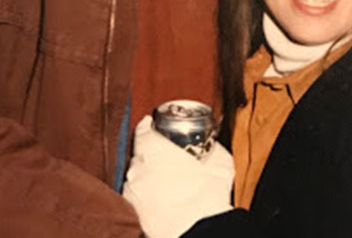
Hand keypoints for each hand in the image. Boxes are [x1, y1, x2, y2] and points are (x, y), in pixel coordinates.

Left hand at [123, 115, 233, 237]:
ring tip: (167, 178)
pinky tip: (163, 198)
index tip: (154, 124)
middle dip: (152, 152)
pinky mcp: (133, 213)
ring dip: (148, 174)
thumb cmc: (207, 195)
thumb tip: (212, 145)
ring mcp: (132, 192)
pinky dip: (147, 194)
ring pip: (138, 176)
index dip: (149, 126)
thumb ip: (210, 148)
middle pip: (140, 153)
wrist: (198, 232)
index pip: (143, 130)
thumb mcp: (219, 161)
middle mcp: (137, 168)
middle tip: (168, 154)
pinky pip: (138, 196)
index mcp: (154, 150)